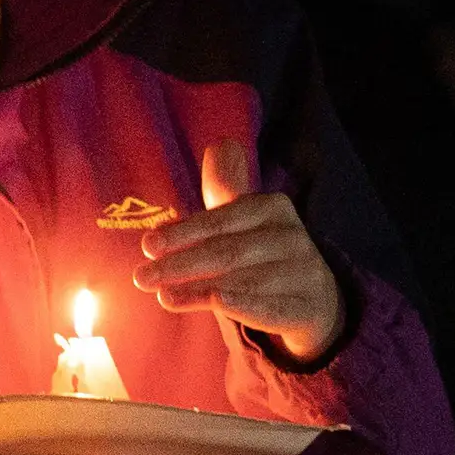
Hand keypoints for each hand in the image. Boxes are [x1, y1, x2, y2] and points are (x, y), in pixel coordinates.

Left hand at [134, 145, 342, 361]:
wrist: (312, 297)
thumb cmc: (261, 251)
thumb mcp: (242, 217)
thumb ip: (225, 187)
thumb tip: (221, 145)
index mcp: (272, 208)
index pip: (219, 221)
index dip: (181, 233)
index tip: (147, 245)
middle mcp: (294, 238)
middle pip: (227, 252)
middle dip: (180, 265)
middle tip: (142, 277)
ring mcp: (306, 274)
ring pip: (245, 283)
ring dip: (199, 289)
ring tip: (162, 295)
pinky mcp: (310, 308)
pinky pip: (272, 309)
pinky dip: (244, 307)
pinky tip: (215, 305)